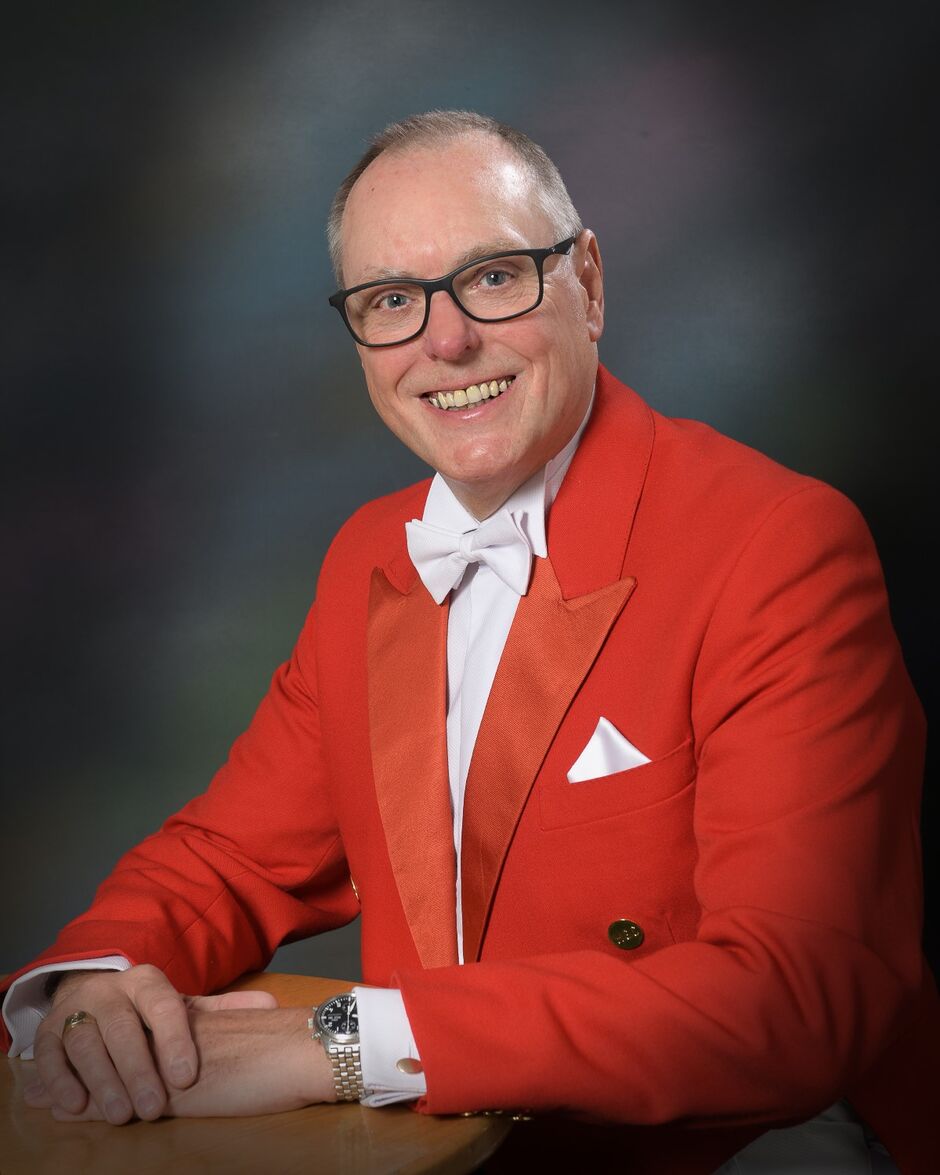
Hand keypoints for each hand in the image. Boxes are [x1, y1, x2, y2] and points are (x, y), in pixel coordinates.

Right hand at [23, 964, 277, 1123]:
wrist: (94, 994)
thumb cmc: (148, 1013)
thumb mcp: (183, 1009)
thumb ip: (223, 1012)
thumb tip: (274, 1007)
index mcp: (147, 982)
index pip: (163, 1005)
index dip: (174, 1040)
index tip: (187, 1076)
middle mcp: (110, 991)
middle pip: (122, 1026)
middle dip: (137, 1068)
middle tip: (154, 1108)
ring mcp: (75, 1009)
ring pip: (84, 1039)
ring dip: (101, 1078)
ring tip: (121, 1114)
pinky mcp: (47, 1032)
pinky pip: (49, 1053)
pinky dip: (61, 1078)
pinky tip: (76, 1104)